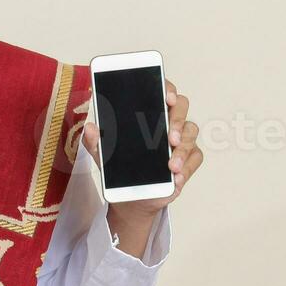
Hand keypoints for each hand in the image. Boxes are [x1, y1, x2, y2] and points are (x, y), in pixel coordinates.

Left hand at [80, 77, 202, 222]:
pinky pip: (195, 158)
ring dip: (183, 150)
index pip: (161, 91)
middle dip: (178, 121)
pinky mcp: (189, 159)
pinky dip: (187, 167)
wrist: (131, 195)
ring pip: (190, 133)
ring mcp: (181, 139)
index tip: (168, 97)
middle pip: (182, 107)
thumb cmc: (120, 166)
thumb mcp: (103, 154)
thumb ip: (95, 141)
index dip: (167, 89)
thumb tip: (90, 128)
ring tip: (171, 166)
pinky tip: (176, 177)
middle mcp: (168, 121)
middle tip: (171, 138)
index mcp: (149, 112)